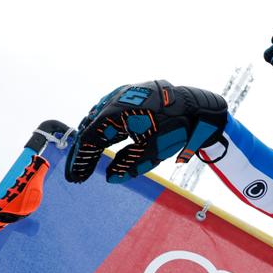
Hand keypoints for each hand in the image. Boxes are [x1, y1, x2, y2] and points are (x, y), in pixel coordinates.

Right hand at [65, 80, 227, 183]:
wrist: (195, 106)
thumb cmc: (175, 127)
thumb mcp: (153, 150)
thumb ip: (130, 164)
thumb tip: (111, 178)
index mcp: (115, 113)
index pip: (89, 139)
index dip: (81, 160)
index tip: (76, 177)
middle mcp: (114, 100)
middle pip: (90, 128)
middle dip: (84, 152)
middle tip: (79, 172)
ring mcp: (122, 95)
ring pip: (98, 119)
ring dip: (92, 139)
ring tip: (87, 159)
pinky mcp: (130, 95)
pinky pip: (110, 112)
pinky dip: (103, 127)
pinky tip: (103, 139)